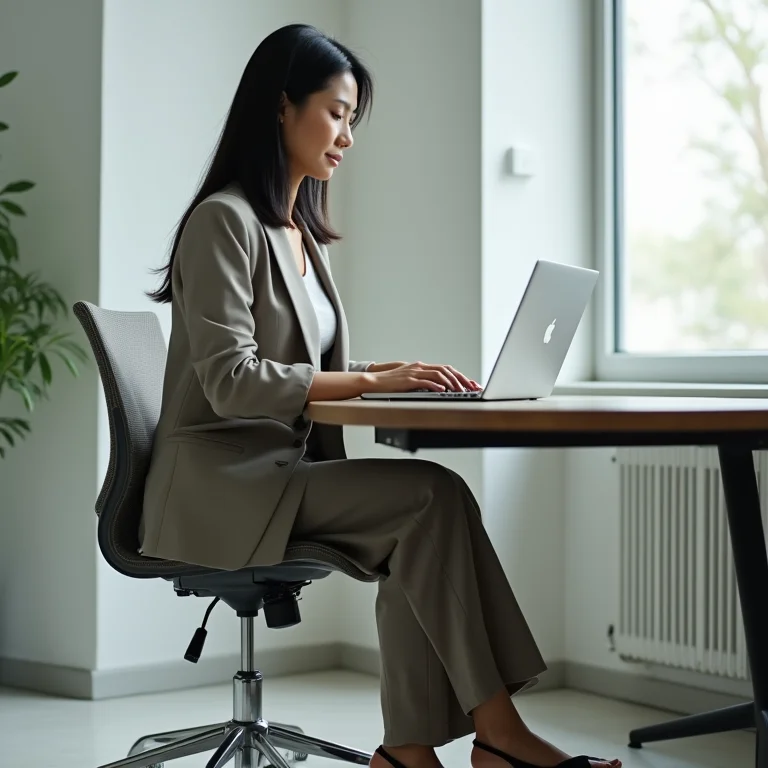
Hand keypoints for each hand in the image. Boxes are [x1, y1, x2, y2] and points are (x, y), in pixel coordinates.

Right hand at [366, 361, 480, 392]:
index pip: (446, 369)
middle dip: (461, 379)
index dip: (460, 376)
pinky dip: (436, 385)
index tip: (471, 384)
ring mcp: (414, 372)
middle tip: (472, 387)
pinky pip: (425, 381)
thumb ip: (424, 382)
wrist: (375, 381)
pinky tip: (443, 390)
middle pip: (446, 370)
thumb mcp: (410, 381)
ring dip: (451, 383)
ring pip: (438, 374)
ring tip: (459, 391)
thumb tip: (440, 388)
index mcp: (422, 366)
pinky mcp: (408, 380)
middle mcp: (420, 367)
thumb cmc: (391, 384)